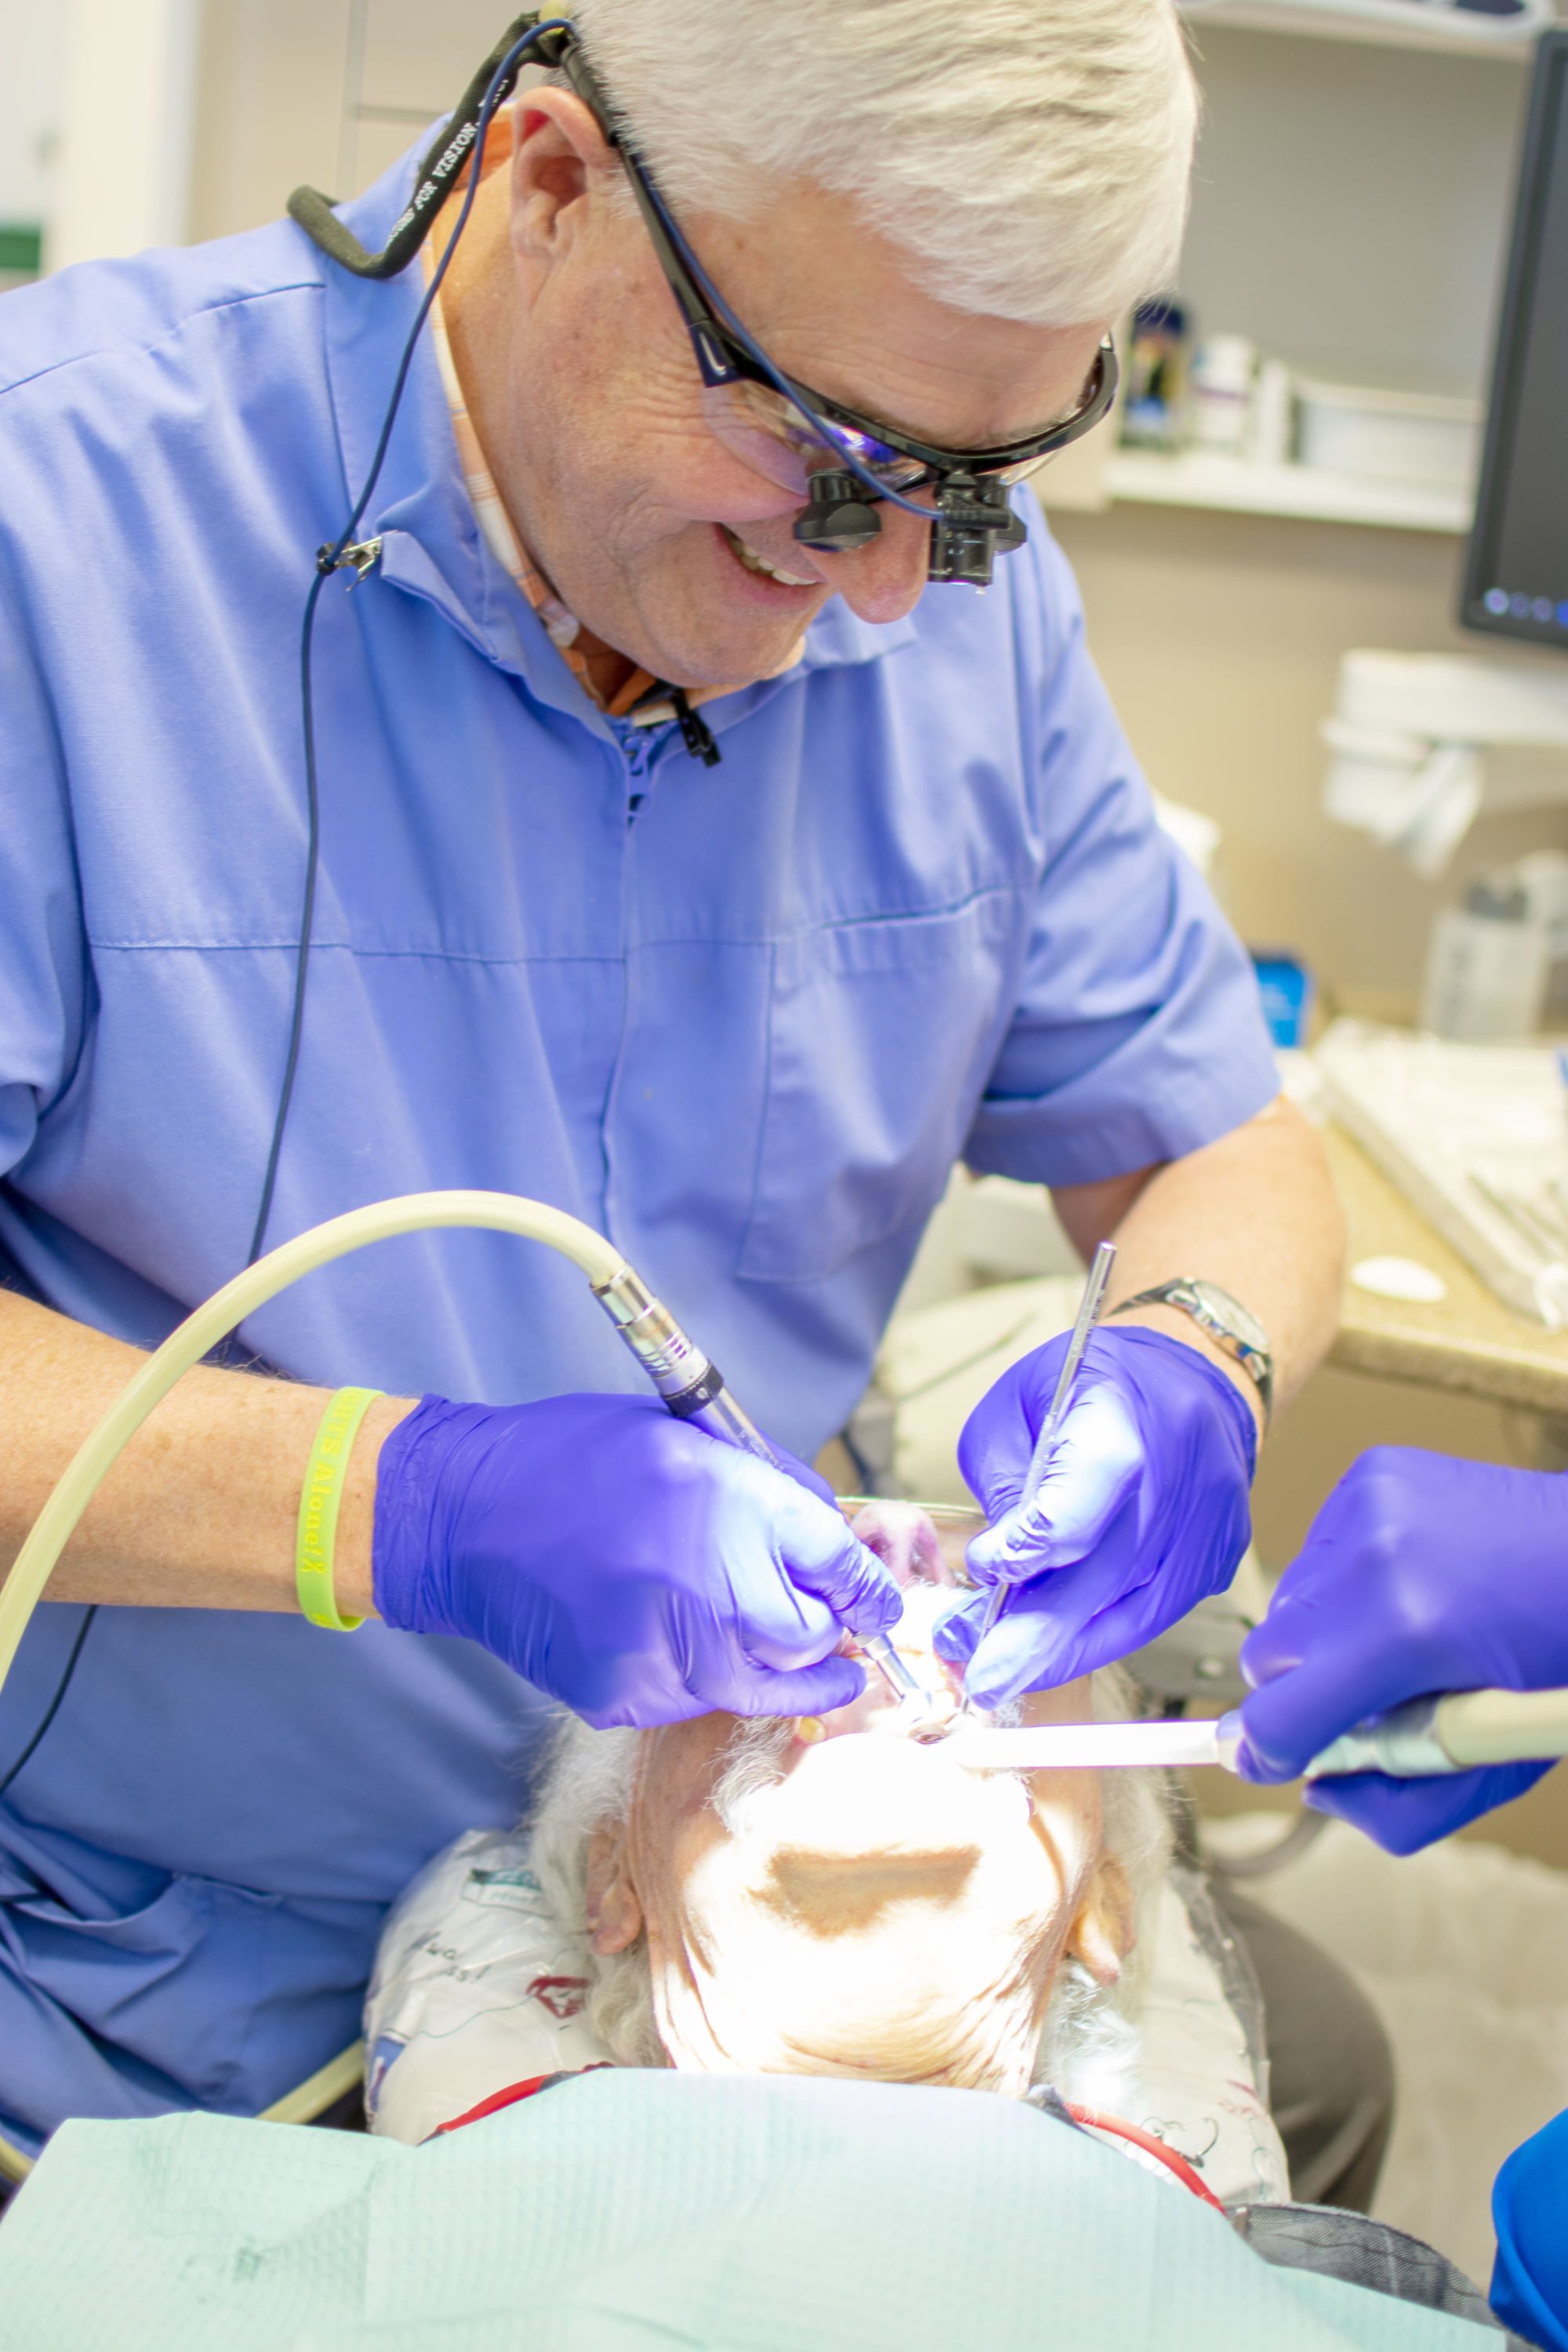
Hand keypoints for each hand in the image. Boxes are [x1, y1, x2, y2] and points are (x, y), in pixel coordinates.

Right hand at [372, 1393, 900, 1728]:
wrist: (465, 1516)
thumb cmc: (577, 1459)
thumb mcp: (689, 1434)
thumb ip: (769, 1488)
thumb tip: (834, 1545)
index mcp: (727, 1502)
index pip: (838, 1565)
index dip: (867, 1587)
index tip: (876, 1604)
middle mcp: (704, 1584)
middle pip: (810, 1637)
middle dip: (817, 1625)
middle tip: (806, 1610)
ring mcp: (663, 1651)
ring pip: (760, 1683)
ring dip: (764, 1658)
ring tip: (737, 1622)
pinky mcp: (625, 1695)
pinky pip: (694, 1698)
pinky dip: (697, 1673)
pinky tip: (664, 1630)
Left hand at [933, 1326, 1255, 1704]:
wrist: (1190, 1374)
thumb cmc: (1087, 1383)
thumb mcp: (1015, 1406)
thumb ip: (1004, 1485)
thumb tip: (997, 1573)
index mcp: (1119, 1417)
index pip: (1078, 1501)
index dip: (1028, 1548)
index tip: (985, 1568)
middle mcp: (1178, 1474)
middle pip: (1106, 1575)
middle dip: (1037, 1638)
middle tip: (983, 1678)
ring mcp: (1209, 1522)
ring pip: (1134, 1612)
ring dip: (1065, 1651)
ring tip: (1006, 1676)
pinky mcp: (1220, 1555)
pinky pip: (1156, 1612)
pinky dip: (1103, 1635)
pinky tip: (1057, 1648)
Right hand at [1237, 1448, 1567, 1852]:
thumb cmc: (1559, 1658)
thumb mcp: (1498, 1762)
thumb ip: (1403, 1806)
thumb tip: (1320, 1788)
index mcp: (1407, 1635)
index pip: (1279, 1716)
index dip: (1268, 1752)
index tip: (1267, 1760)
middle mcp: (1374, 1560)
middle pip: (1265, 1656)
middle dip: (1303, 1688)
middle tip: (1365, 1695)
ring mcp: (1368, 1506)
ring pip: (1286, 1600)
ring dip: (1323, 1631)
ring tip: (1400, 1630)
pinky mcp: (1370, 1474)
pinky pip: (1315, 1549)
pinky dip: (1343, 1578)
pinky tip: (1405, 1580)